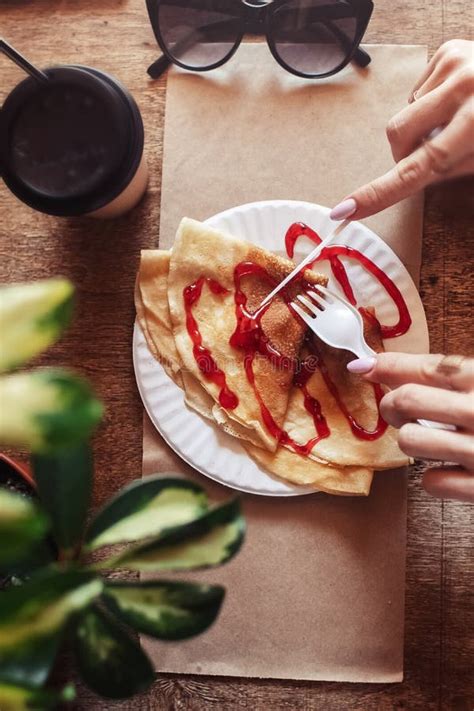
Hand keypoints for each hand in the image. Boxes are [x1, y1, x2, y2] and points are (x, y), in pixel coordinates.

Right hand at [330, 39, 473, 220]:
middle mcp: (464, 87)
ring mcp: (455, 63)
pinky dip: (431, 103)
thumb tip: (417, 173)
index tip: (347, 208)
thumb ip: (452, 168)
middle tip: (432, 154)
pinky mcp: (449, 51)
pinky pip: (418, 90)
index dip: (380, 192)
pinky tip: (457, 101)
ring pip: (406, 112)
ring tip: (458, 119)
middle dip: (405, 151)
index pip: (418, 167)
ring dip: (423, 125)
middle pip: (398, 133)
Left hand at [347, 353, 473, 501]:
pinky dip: (436, 478)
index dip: (387, 366)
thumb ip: (448, 378)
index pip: (425, 367)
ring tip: (431, 439)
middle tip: (398, 411)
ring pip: (410, 441)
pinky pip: (431, 482)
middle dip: (392, 406)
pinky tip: (451, 469)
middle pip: (407, 401)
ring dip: (412, 440)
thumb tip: (376, 365)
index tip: (363, 367)